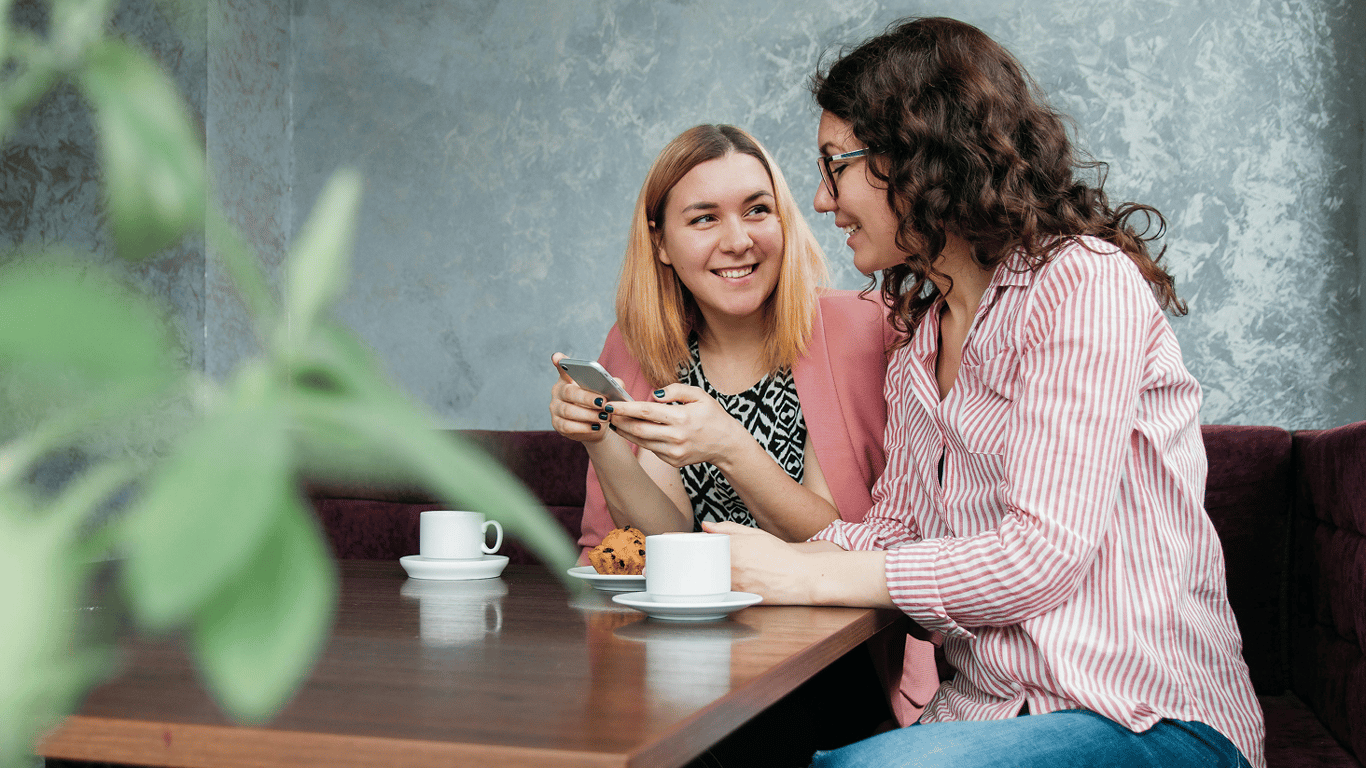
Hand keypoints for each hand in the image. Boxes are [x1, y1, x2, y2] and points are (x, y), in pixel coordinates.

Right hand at [548, 352, 616, 443]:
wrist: (596, 426)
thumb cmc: (600, 404)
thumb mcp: (607, 392)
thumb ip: (612, 384)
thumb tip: (616, 384)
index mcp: (569, 379)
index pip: (563, 368)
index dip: (560, 362)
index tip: (558, 358)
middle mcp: (558, 392)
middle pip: (569, 392)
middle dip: (586, 398)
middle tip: (602, 402)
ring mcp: (555, 408)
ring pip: (568, 411)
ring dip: (588, 414)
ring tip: (604, 417)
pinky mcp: (557, 424)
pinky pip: (568, 426)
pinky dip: (583, 427)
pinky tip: (595, 427)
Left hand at [604, 384, 748, 468]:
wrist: (727, 444)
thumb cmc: (712, 416)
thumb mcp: (699, 395)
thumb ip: (675, 390)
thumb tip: (653, 394)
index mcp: (682, 417)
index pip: (646, 411)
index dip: (625, 407)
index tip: (611, 403)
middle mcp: (676, 437)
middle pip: (637, 429)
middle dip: (619, 421)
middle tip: (607, 412)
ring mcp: (674, 452)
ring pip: (641, 441)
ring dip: (625, 431)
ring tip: (616, 421)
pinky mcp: (673, 461)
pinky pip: (651, 449)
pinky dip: (641, 439)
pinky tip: (636, 431)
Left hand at [703, 521, 814, 603]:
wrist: (801, 578)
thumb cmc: (781, 556)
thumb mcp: (755, 534)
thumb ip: (729, 529)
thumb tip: (707, 526)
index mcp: (732, 547)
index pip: (702, 543)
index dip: (692, 542)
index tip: (685, 541)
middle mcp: (731, 566)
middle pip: (703, 562)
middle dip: (701, 558)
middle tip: (702, 557)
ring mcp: (734, 584)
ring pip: (711, 578)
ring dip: (710, 573)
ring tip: (719, 570)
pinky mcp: (739, 598)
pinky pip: (722, 591)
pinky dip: (721, 586)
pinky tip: (731, 582)